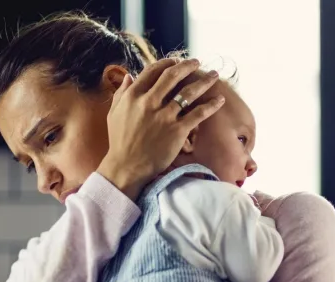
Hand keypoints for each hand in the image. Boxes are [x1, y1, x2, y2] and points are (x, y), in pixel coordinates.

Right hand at [97, 58, 223, 199]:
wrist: (127, 167)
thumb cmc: (120, 142)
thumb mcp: (114, 114)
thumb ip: (121, 93)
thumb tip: (129, 77)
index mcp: (133, 96)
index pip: (152, 71)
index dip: (166, 63)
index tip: (176, 61)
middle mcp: (149, 102)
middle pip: (172, 76)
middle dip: (187, 66)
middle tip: (197, 62)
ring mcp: (164, 116)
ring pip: (188, 92)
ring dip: (204, 81)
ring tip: (214, 75)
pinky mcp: (177, 131)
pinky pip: (198, 114)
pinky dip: (211, 105)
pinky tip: (220, 100)